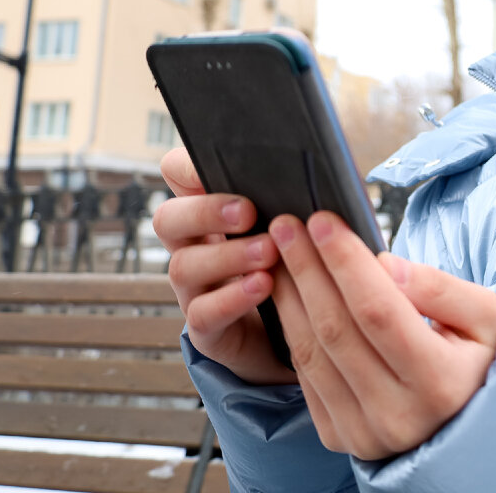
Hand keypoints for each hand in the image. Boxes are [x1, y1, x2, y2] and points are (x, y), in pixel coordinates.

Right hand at [153, 148, 296, 384]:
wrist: (303, 332)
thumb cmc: (300, 261)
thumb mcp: (298, 222)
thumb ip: (300, 194)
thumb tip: (327, 162)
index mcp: (213, 210)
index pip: (177, 174)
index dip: (187, 166)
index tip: (218, 162)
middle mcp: (194, 246)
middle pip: (168, 219)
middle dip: (205, 211)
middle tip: (247, 211)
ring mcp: (195, 289)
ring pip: (183, 267)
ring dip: (227, 256)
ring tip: (269, 252)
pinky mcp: (207, 330)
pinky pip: (203, 314)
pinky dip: (232, 298)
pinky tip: (264, 285)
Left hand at [270, 211, 495, 460]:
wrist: (470, 425)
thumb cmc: (480, 359)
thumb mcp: (486, 317)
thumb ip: (442, 288)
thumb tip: (385, 265)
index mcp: (440, 383)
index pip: (380, 311)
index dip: (346, 263)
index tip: (322, 221)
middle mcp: (398, 415)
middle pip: (337, 329)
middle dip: (307, 269)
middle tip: (286, 225)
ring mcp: (364, 432)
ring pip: (311, 352)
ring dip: (290, 295)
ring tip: (279, 250)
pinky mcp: (339, 437)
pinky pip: (306, 375)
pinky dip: (291, 329)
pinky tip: (288, 292)